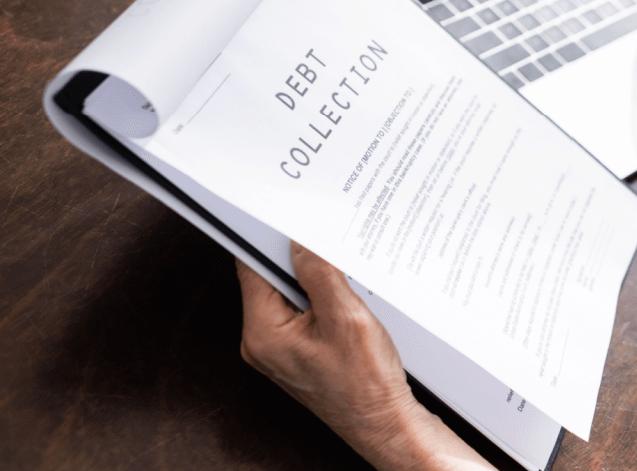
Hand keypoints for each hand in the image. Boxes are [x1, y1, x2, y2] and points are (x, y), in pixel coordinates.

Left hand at [237, 243, 494, 470]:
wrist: (384, 424)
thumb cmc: (365, 384)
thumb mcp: (346, 318)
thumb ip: (320, 274)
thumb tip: (301, 240)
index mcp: (263, 332)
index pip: (251, 266)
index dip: (268, 237)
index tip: (286, 213)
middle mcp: (263, 340)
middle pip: (269, 277)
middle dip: (297, 256)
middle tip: (325, 236)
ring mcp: (280, 347)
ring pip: (288, 293)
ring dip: (314, 277)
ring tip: (342, 270)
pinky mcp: (299, 350)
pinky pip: (302, 310)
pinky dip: (321, 296)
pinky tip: (346, 293)